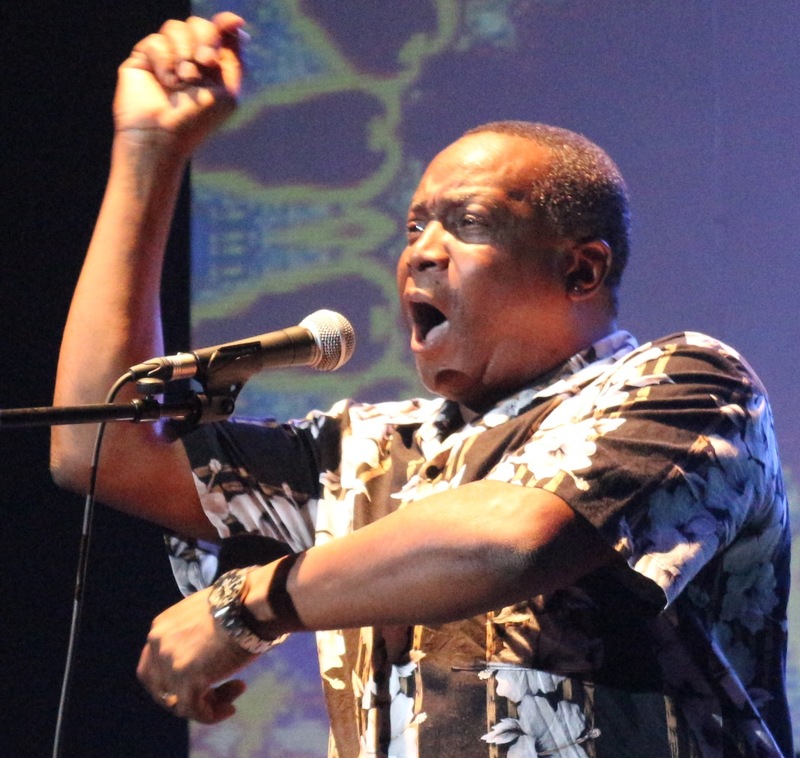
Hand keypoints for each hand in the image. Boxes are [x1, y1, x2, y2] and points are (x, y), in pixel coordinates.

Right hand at [114, 12, 245, 156]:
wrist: (164, 136)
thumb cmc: (197, 121)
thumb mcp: (228, 92)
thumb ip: (235, 58)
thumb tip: (235, 20)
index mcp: (211, 67)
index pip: (218, 31)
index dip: (224, 25)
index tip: (231, 22)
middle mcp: (188, 59)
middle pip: (198, 24)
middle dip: (205, 39)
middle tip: (205, 62)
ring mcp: (165, 58)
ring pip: (175, 28)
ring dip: (184, 52)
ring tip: (184, 79)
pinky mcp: (142, 58)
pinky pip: (156, 41)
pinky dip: (165, 61)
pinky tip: (167, 82)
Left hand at [137, 586, 255, 722]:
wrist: (250, 603)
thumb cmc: (239, 604)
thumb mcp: (204, 616)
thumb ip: (193, 635)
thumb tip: (203, 654)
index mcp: (160, 627)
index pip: (154, 666)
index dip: (175, 680)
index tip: (203, 679)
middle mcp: (157, 645)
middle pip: (160, 687)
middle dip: (186, 696)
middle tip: (214, 694)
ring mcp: (170, 664)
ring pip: (180, 701)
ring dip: (207, 703)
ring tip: (233, 696)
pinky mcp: (187, 681)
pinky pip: (195, 710)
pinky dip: (212, 714)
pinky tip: (231, 708)